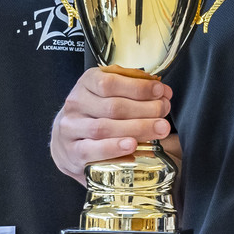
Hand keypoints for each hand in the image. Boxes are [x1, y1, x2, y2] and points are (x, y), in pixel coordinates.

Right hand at [50, 67, 173, 182]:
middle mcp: (75, 103)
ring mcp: (70, 128)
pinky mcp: (71, 151)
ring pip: (104, 128)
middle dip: (145, 109)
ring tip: (159, 129)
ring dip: (136, 129)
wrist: (68, 139)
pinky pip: (92, 150)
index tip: (160, 92)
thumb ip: (134, 89)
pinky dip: (114, 148)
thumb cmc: (97, 112)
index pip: (110, 82)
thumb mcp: (111, 92)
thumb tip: (162, 91)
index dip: (139, 88)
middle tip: (164, 112)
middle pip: (112, 107)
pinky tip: (132, 146)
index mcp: (87, 82)